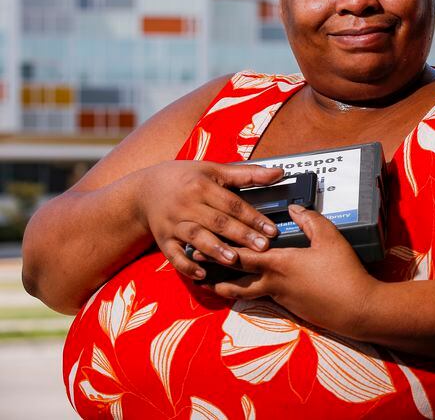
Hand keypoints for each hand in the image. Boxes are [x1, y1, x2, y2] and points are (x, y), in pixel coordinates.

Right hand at [134, 160, 283, 279]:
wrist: (144, 189)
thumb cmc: (186, 178)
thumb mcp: (214, 170)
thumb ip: (247, 174)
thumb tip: (279, 173)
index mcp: (202, 186)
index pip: (232, 203)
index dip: (253, 217)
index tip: (271, 230)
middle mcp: (187, 204)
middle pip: (217, 221)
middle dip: (240, 235)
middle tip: (262, 247)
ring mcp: (173, 223)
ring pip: (195, 237)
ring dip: (214, 249)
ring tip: (233, 259)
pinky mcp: (162, 239)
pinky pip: (173, 255)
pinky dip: (186, 266)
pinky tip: (202, 274)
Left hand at [205, 205, 379, 336]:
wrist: (356, 308)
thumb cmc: (343, 272)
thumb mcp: (330, 238)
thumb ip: (309, 220)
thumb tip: (293, 208)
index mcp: (278, 263)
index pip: (241, 254)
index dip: (219, 248)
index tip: (199, 243)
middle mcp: (272, 283)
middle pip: (233, 279)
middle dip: (212, 273)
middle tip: (193, 268)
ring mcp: (279, 298)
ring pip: (244, 292)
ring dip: (225, 287)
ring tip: (209, 283)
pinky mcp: (289, 307)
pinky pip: (262, 298)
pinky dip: (248, 291)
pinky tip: (247, 288)